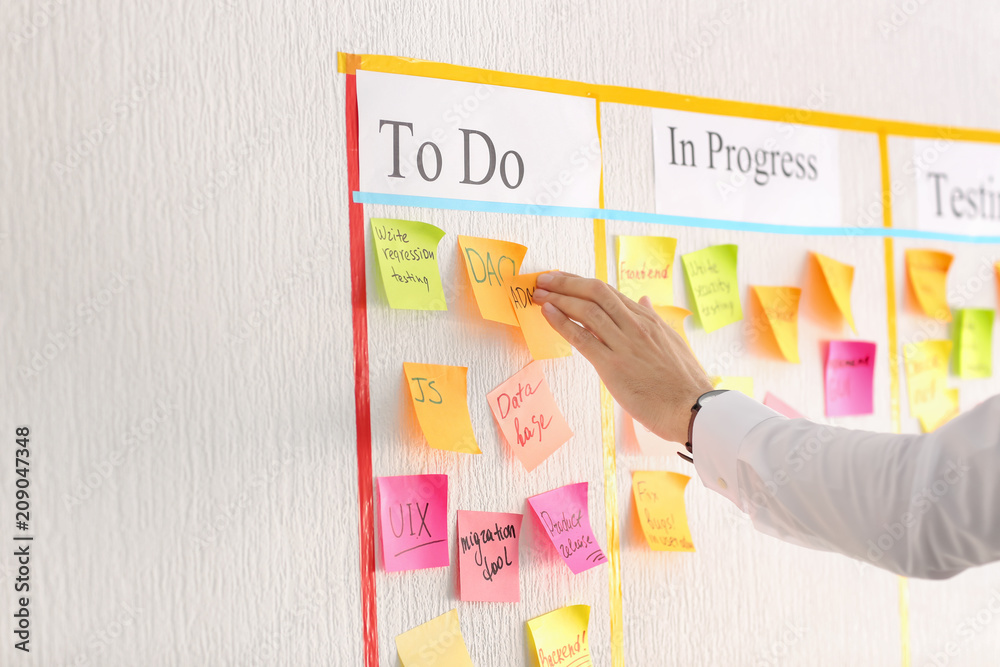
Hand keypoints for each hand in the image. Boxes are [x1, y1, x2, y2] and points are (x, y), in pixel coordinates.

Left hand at [533, 272, 711, 443]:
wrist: (692, 409)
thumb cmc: (683, 382)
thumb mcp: (672, 341)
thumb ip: (654, 319)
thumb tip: (644, 300)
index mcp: (648, 319)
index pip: (609, 292)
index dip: (582, 282)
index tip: (563, 277)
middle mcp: (636, 326)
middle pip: (596, 293)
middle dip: (566, 282)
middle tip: (544, 279)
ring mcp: (624, 344)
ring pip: (587, 310)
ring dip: (559, 298)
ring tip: (539, 294)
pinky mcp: (613, 365)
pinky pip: (582, 337)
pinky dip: (562, 322)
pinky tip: (548, 312)